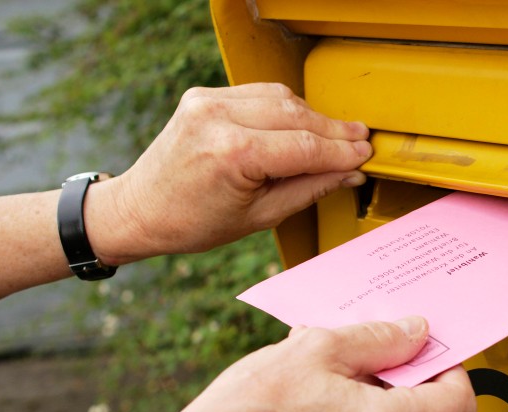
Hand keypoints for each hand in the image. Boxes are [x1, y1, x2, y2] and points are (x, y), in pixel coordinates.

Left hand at [86, 83, 372, 265]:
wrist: (141, 208)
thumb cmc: (193, 221)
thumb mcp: (261, 216)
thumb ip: (309, 188)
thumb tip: (348, 172)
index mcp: (231, 153)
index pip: (305, 146)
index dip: (342, 151)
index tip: (365, 154)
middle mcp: (217, 118)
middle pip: (296, 115)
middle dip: (333, 131)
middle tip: (360, 142)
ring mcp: (207, 101)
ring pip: (281, 98)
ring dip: (312, 117)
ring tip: (335, 137)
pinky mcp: (204, 95)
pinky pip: (258, 93)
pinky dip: (285, 108)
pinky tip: (302, 124)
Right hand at [153, 317, 476, 411]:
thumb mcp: (318, 349)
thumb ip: (380, 339)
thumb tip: (417, 332)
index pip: (460, 401)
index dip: (448, 368)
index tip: (422, 349)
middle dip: (408, 378)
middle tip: (367, 353)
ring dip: (381, 397)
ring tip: (331, 376)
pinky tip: (322, 401)